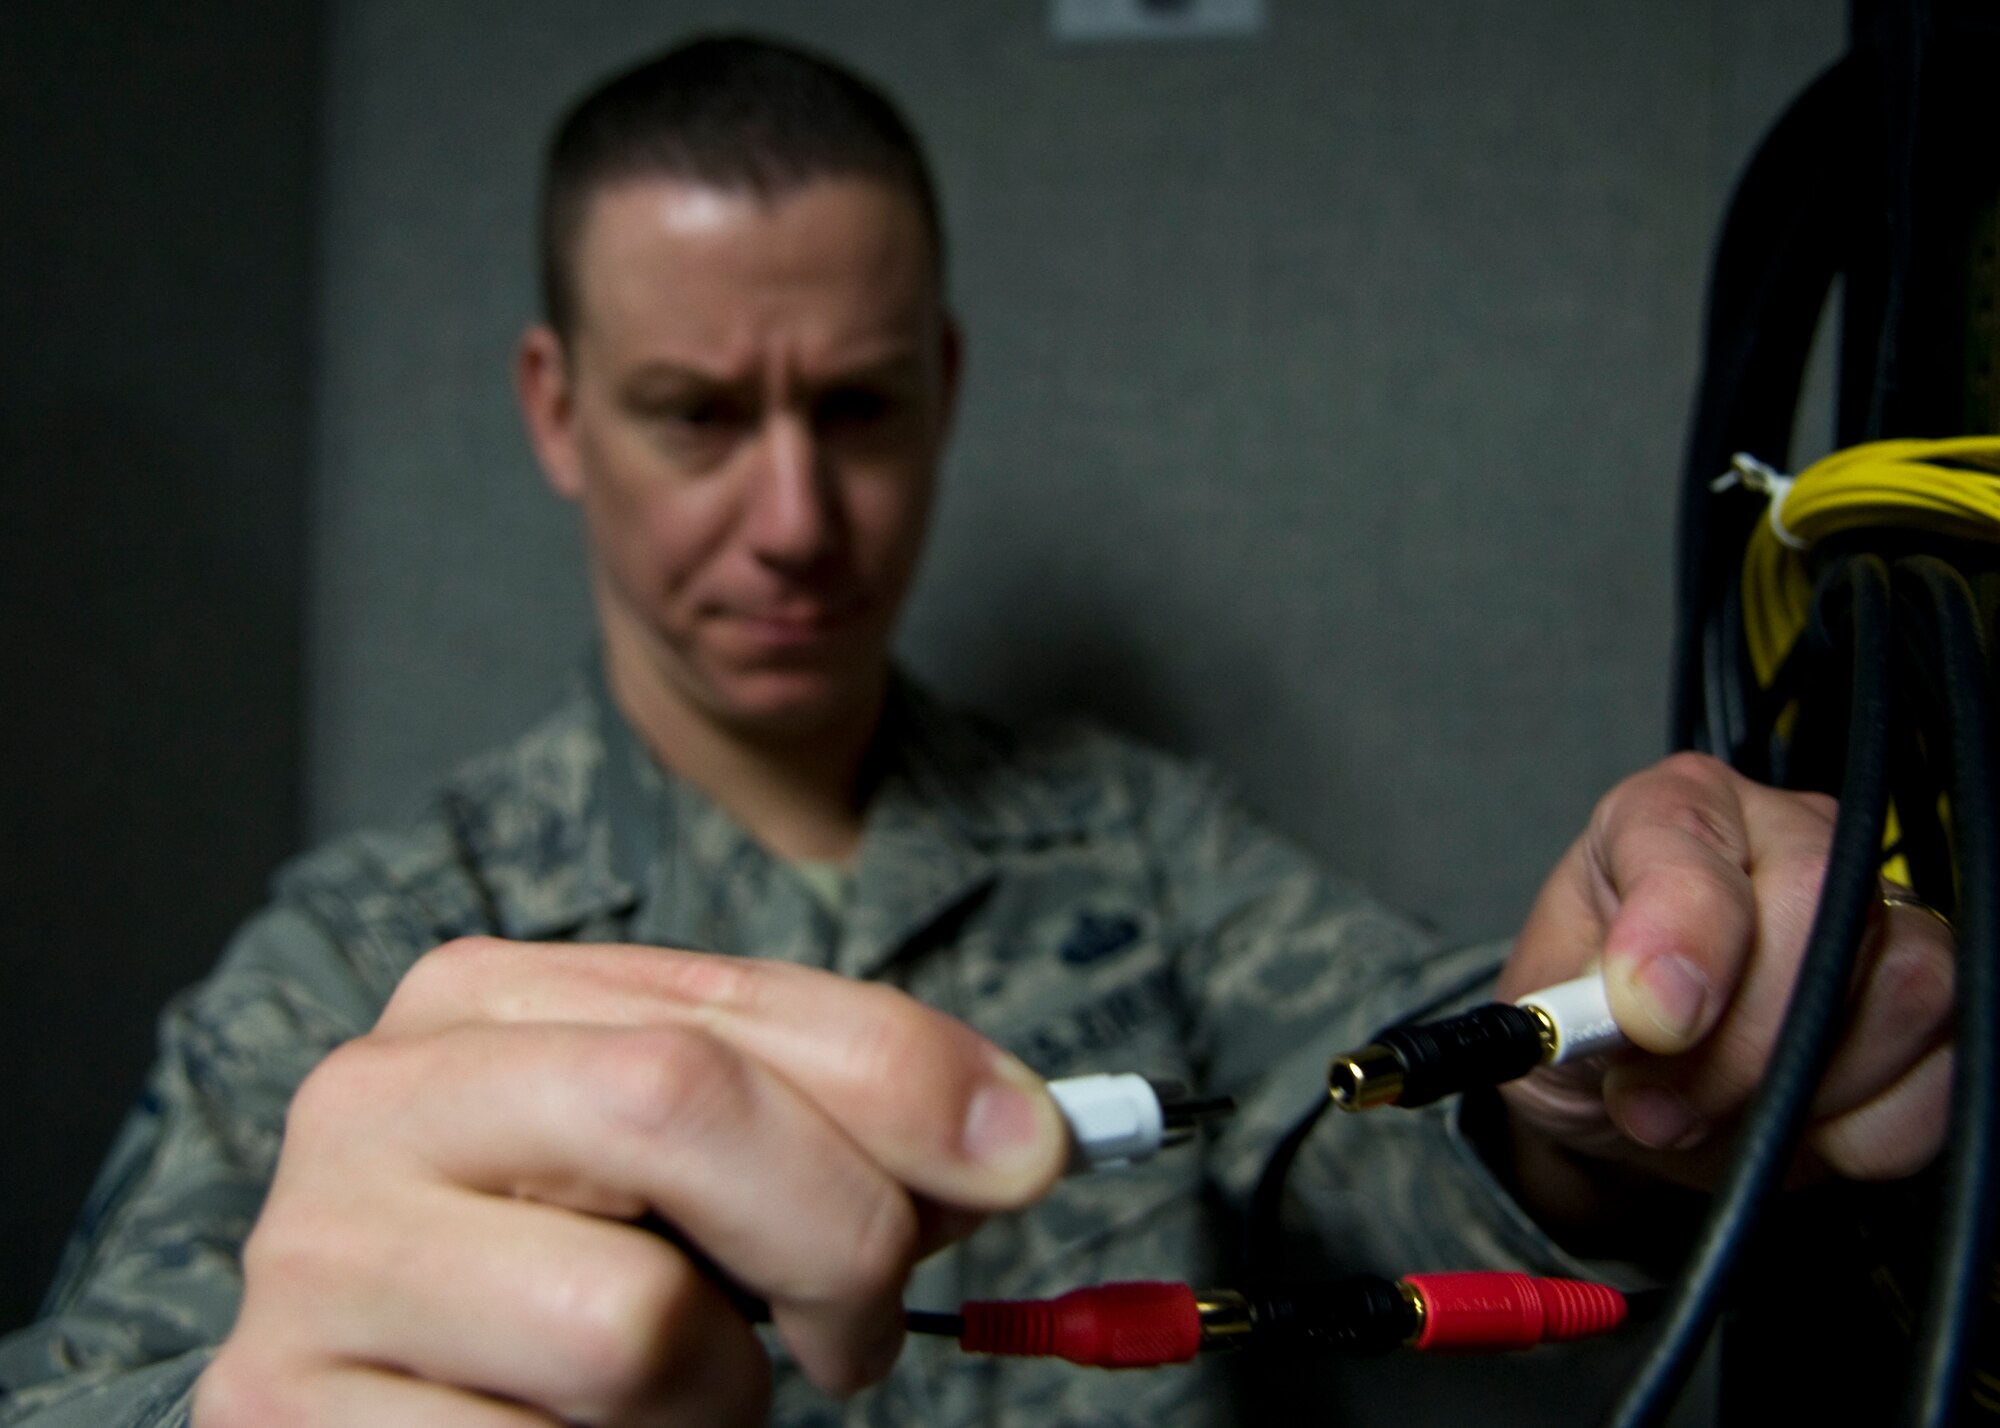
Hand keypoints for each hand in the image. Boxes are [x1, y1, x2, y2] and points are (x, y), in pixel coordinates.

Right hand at [193, 939, 1067, 1426]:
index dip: (914, 1076)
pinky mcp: (286, 1415)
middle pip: (682, 1103)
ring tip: (676, 1393)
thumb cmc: (556, 1274)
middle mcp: (381, 1097)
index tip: (1035, 1150)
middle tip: (860, 1332)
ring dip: (719, 1395)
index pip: (739, 1005)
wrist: (369, 1407)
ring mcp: (320, 1258)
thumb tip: (1016, 1137)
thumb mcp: (693, 1167)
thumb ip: (826, 1125)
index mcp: (484, 1001)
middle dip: (837, 1230)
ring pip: (633, 1322)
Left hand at [1496, 753, 1954, 1230]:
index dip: (1683, 930)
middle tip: (1658, 1103)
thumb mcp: (1538, 1019)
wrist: (1628, 1101)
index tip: (1653, 1019)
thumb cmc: (1582, 1030)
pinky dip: (1858, 1133)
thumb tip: (1649, 1009)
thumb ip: (1577, 1005)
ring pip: (1903, 992)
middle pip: (1822, 910)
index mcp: (1673, 810)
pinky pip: (1942, 1079)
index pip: (1694, 842)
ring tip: (1713, 1111)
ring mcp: (1884, 916)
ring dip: (1796, 1093)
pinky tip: (1790, 1123)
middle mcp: (1790, 838)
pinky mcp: (1937, 1010)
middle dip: (1740, 1042)